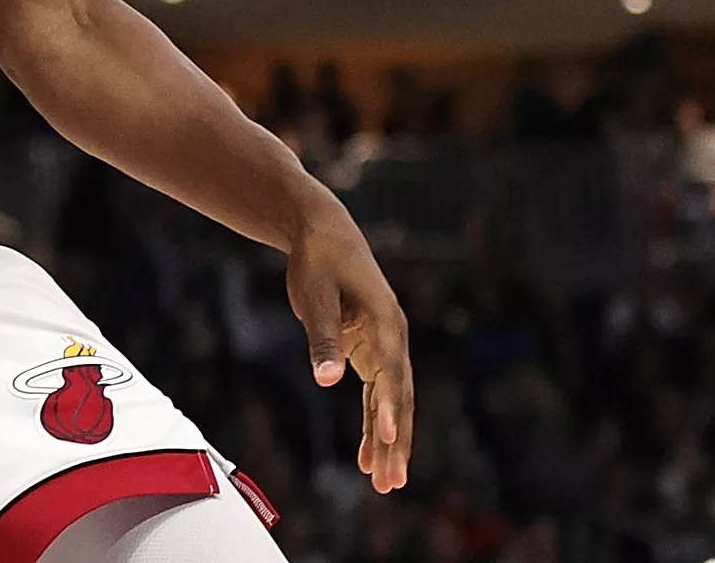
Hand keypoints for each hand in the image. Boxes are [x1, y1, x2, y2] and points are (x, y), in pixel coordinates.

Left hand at [286, 204, 413, 493]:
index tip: (387, 437)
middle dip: (397, 440)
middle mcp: (392, 336)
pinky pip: (376, 395)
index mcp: (385, 320)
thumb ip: (322, 339)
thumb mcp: (315, 296)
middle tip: (393, 483)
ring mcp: (384, 345)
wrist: (323, 232)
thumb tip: (327, 380)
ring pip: (392, 401)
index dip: (390, 406)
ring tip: (386, 483)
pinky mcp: (369, 351)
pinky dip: (374, 424)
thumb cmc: (318, 260)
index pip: (391, 371)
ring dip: (389, 440)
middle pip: (400, 396)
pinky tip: (369, 455)